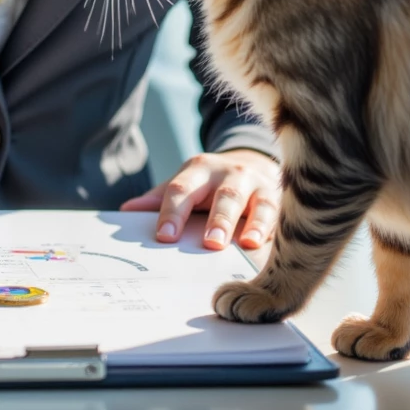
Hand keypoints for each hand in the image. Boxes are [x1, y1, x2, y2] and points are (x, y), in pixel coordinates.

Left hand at [120, 148, 280, 251]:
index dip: (173, 213)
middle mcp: (231, 174)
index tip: (164, 237)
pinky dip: (279, 229)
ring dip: (254, 223)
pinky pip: (284, 215)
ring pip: (259, 203)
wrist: (253, 163)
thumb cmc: (211, 183)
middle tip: (211, 243)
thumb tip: (126, 213)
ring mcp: (259, 186)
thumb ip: (161, 199)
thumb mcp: (187, 184)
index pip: (183, 189)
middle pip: (224, 195)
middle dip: (218, 218)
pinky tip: (276, 245)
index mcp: (200, 169)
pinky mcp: (282, 199)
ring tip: (247, 243)